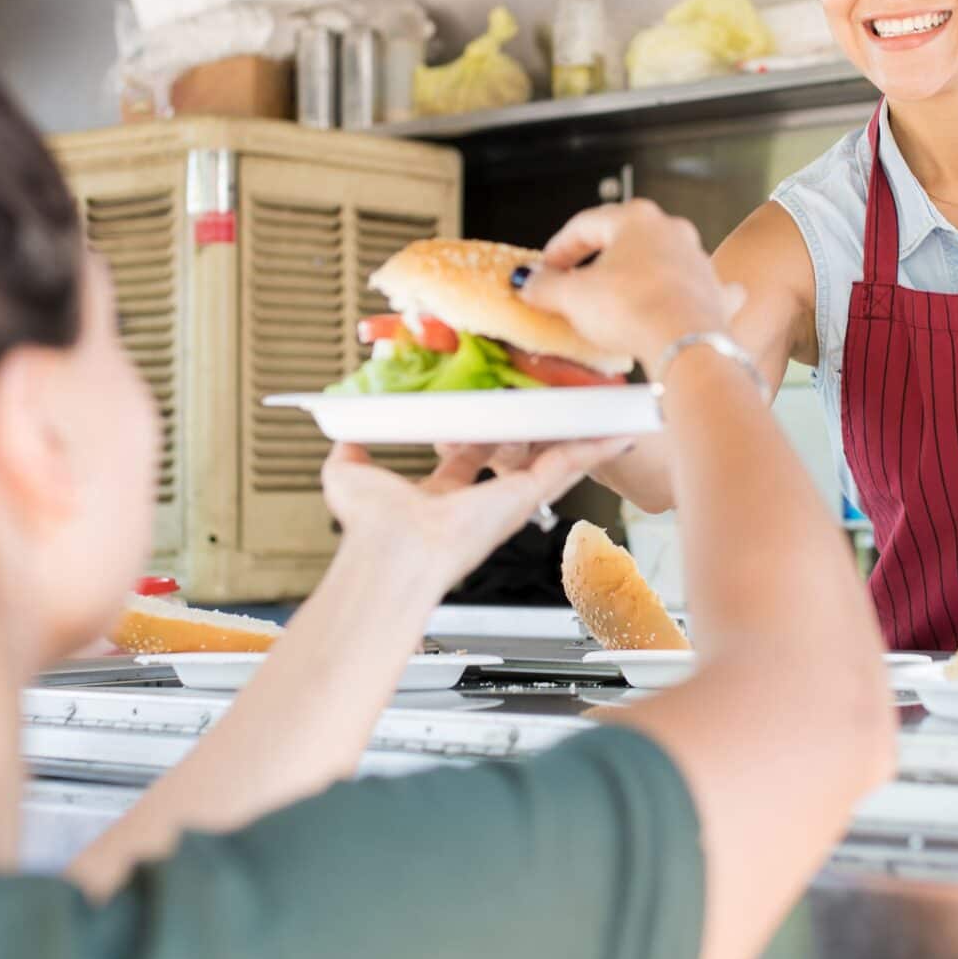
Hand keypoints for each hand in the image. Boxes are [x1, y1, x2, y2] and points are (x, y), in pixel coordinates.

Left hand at [319, 440, 628, 597]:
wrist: (392, 553)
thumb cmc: (374, 531)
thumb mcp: (349, 475)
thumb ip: (350, 450)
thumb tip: (342, 434)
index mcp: (446, 495)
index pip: (477, 457)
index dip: (490, 432)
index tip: (503, 409)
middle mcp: (483, 501)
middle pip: (525, 458)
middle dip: (545, 432)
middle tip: (563, 405)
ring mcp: (508, 500)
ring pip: (556, 462)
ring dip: (581, 437)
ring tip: (605, 412)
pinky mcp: (525, 495)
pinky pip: (568, 464)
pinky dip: (595, 446)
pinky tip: (615, 430)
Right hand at [518, 199, 731, 369]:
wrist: (685, 344)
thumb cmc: (634, 310)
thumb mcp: (572, 297)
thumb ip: (545, 285)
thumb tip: (529, 281)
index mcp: (635, 219)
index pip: (584, 224)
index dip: (558, 248)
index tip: (546, 268)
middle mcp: (671, 231)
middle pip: (623, 241)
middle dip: (597, 261)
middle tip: (575, 283)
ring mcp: (696, 260)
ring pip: (658, 263)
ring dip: (635, 277)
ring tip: (613, 302)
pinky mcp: (713, 292)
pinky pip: (691, 289)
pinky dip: (677, 297)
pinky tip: (668, 308)